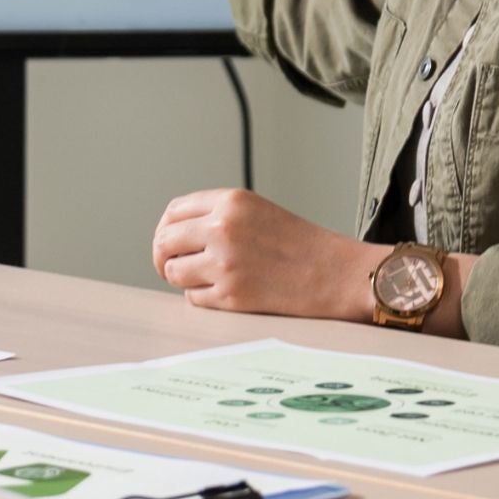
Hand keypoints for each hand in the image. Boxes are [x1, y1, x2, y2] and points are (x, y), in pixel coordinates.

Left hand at [152, 188, 372, 318]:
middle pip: (163, 242)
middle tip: (170, 266)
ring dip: (182, 278)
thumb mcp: (256, 211)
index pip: (173, 212)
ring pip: (173, 272)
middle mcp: (223, 228)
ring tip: (204, 278)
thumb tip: (170, 235)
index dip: (165, 230)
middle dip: (162, 257)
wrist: (336, 273)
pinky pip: (193, 297)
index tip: (169, 243)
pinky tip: (223, 292)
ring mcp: (225, 263)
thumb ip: (216, 215)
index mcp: (231, 201)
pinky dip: (201, 297)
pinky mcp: (231, 295)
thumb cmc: (299, 244)